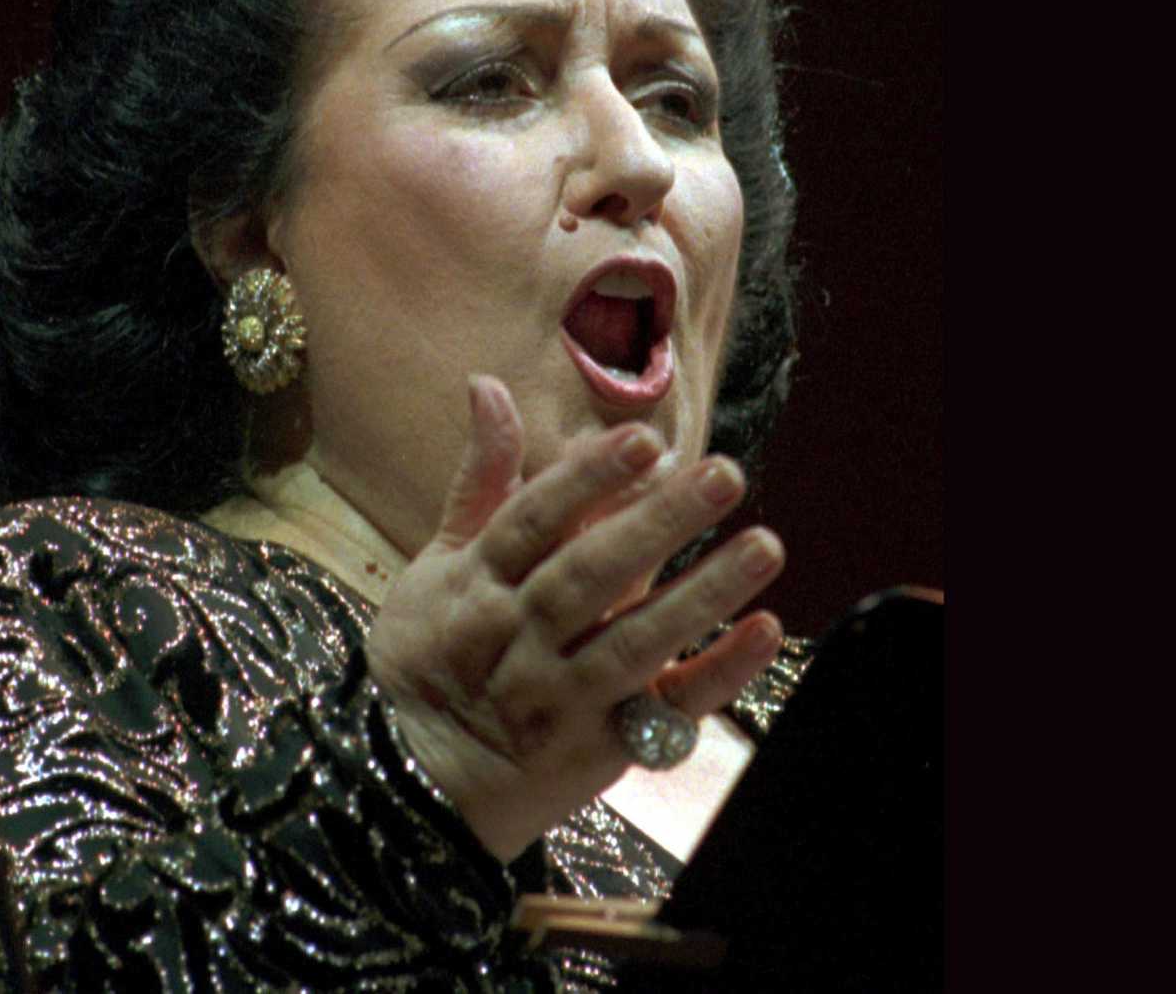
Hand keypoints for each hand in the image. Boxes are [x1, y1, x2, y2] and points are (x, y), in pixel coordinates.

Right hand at [366, 375, 785, 860]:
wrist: (410, 788)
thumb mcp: (437, 567)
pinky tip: (762, 630)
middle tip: (724, 474)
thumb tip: (488, 386)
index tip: (644, 441)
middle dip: (657, 523)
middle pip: (590, 575)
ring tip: (765, 545)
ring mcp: (560, 697)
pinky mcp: (601, 747)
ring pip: (635, 641)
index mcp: (477, 586)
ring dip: (703, 593)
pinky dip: (717, 674)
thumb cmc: (430, 659)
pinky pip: (667, 710)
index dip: (586, 481)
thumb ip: (479, 480)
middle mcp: (518, 640)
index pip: (532, 523)